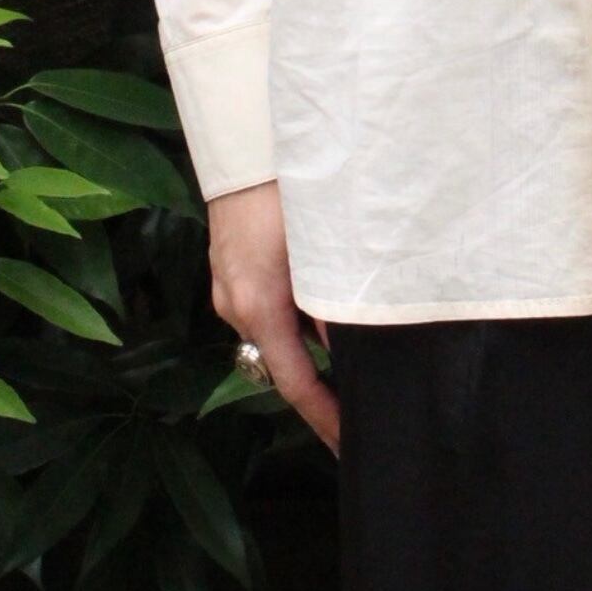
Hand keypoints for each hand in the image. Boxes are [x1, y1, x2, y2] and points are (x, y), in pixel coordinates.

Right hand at [207, 183, 338, 455]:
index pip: (295, 383)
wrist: (244, 145)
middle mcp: (236, 305)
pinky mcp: (229, 269)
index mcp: (260, 306)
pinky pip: (265, 308)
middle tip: (363, 406)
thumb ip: (337, 300)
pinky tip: (325, 301)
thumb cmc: (288, 190)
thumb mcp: (323, 246)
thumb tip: (354, 343)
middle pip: (283, 361)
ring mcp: (227, 287)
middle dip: (322, 384)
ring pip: (276, 333)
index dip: (325, 417)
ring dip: (310, 343)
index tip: (350, 445)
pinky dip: (294, 316)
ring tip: (357, 347)